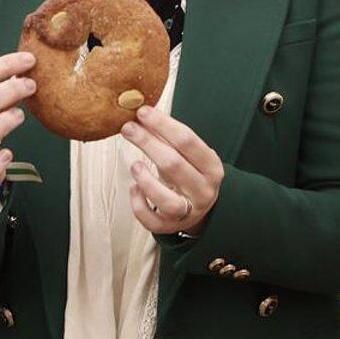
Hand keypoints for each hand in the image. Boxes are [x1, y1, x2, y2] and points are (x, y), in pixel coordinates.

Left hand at [120, 103, 222, 235]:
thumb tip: (141, 113)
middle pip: (173, 164)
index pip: (187, 141)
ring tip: (134, 165)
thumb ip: (168, 137)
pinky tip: (134, 189)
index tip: (142, 111)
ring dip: (146, 180)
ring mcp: (189, 211)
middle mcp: (203, 190)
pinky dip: (139, 205)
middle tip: (128, 128)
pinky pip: (153, 221)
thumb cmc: (190, 172)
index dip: (163, 124)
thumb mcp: (188, 154)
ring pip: (166, 200)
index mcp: (211, 166)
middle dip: (147, 143)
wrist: (201, 207)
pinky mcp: (171, 227)